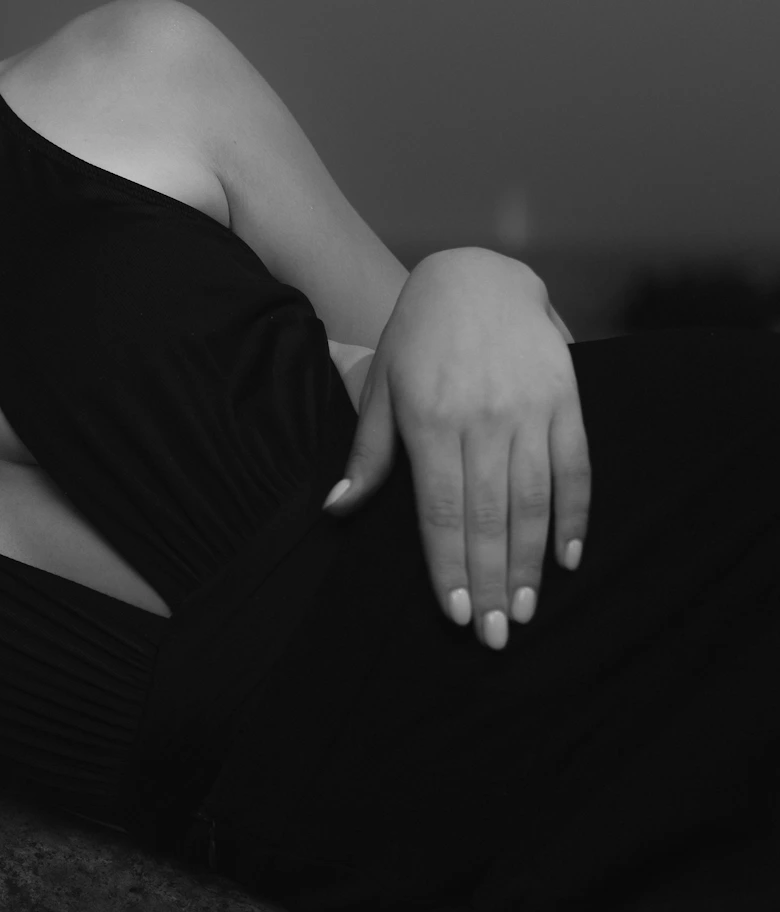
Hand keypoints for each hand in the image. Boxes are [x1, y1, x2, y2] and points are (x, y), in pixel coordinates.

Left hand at [323, 249, 589, 647]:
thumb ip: (368, 453)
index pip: (441, 511)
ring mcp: (529, 408)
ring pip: (534, 500)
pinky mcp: (566, 397)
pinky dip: (574, 515)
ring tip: (526, 610)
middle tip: (497, 638)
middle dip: (491, 581)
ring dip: (531, 562)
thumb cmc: (418, 337)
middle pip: (489, 517)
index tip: (457, 615)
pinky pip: (575, 466)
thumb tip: (336, 510)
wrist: (477, 273)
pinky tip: (567, 559)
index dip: (450, 567)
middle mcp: (483, 418)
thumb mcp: (382, 386)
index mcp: (430, 420)